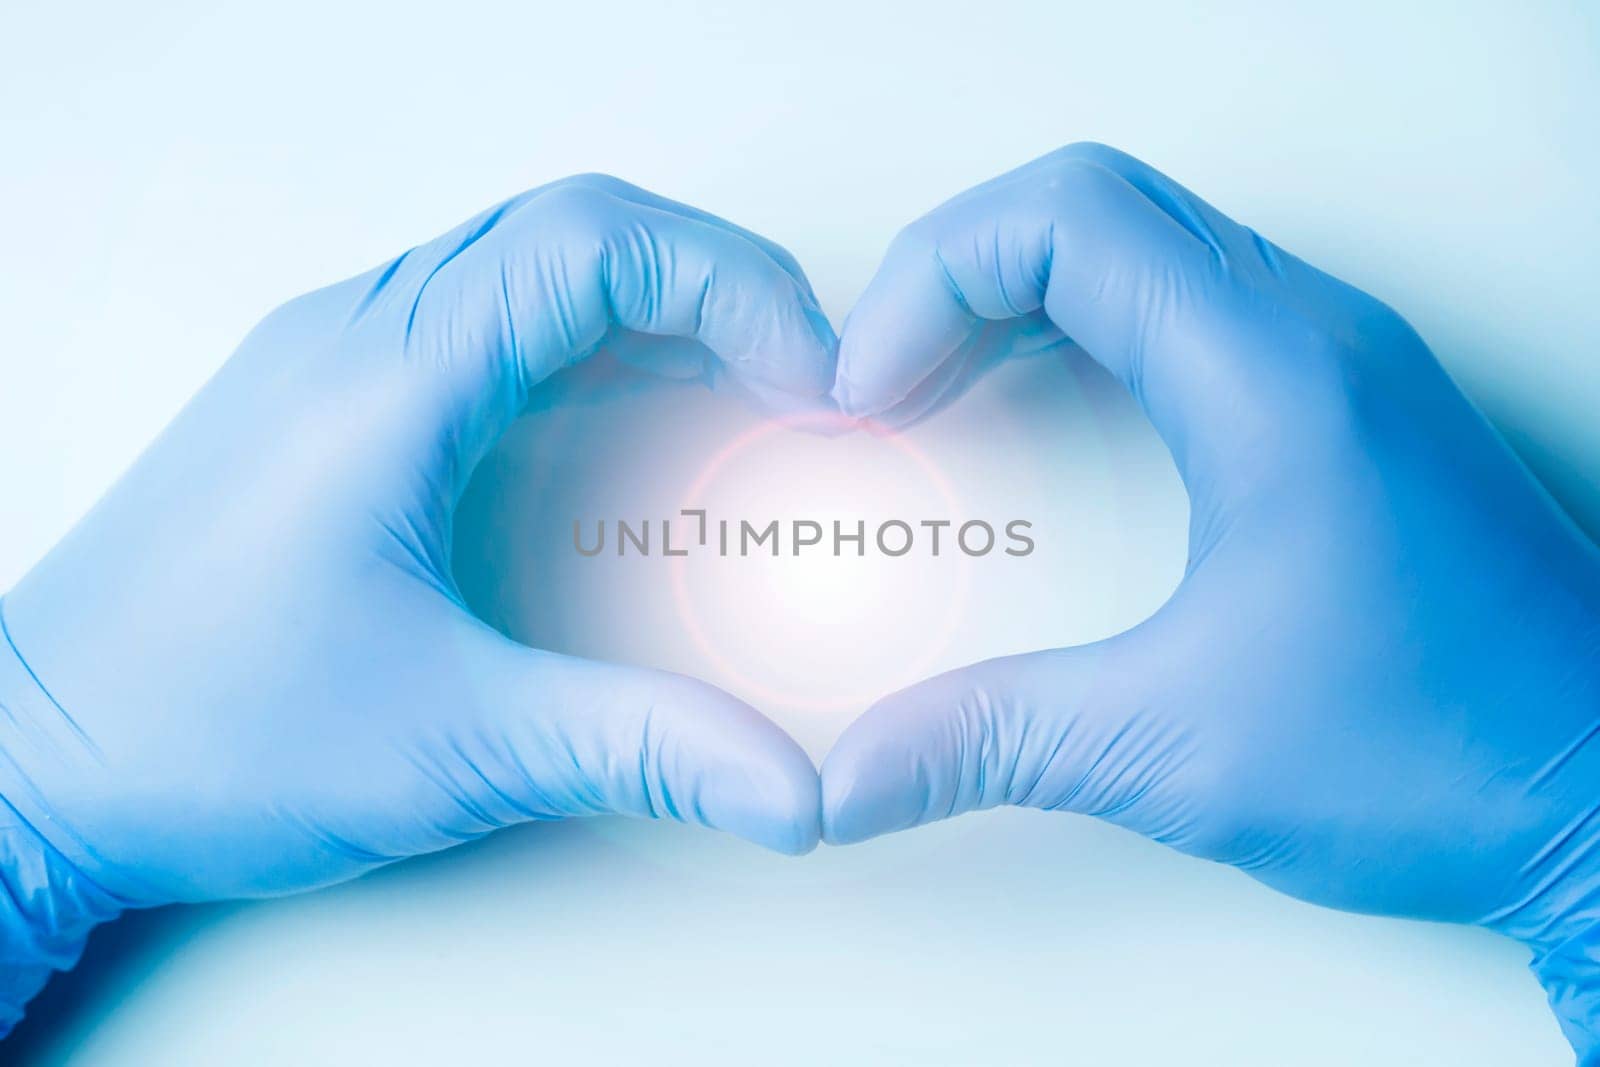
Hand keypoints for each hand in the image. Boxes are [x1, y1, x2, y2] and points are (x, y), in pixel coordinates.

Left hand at [0, 175, 833, 1030]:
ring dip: (647, 306)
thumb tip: (793, 790)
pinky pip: (476, 319)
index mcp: (388, 379)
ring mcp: (330, 358)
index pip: (596, 240)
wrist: (31, 769)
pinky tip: (620, 426)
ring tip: (735, 391)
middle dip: (712, 283)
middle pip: (574, 226)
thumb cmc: (204, 737)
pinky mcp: (323, 404)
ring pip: (523, 261)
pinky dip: (578, 345)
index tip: (811, 380)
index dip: (735, 286)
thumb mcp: (450, 747)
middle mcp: (355, 334)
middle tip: (797, 377)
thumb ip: (638, 749)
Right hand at [823, 143, 1599, 1058]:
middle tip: (884, 380)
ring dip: (1017, 293)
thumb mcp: (1182, 750)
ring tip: (937, 389)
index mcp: (1273, 380)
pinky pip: (1185, 302)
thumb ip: (992, 746)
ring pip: (1142, 239)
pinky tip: (1045, 419)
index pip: (1067, 218)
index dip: (929, 278)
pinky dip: (1082, 329)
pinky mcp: (1341, 405)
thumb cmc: (1445, 756)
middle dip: (954, 271)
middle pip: (1092, 201)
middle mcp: (1313, 335)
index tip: (870, 391)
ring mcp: (1336, 360)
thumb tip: (847, 782)